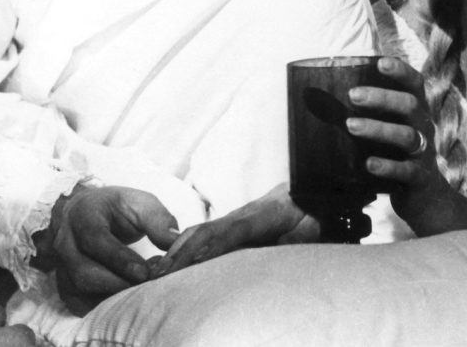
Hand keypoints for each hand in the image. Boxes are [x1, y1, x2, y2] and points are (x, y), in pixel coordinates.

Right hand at [34, 185, 179, 314]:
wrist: (87, 213)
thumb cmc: (117, 208)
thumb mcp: (140, 203)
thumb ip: (158, 221)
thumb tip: (177, 243)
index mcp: (83, 216)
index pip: (95, 239)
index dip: (119, 258)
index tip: (144, 272)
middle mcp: (65, 243)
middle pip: (85, 272)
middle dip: (118, 283)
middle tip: (148, 284)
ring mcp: (62, 267)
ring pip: (81, 292)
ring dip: (113, 295)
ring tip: (142, 287)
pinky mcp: (66, 286)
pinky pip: (81, 304)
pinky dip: (104, 305)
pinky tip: (127, 296)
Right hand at [150, 184, 317, 276]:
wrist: (303, 192)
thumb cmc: (306, 211)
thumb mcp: (309, 226)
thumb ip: (295, 238)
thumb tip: (279, 248)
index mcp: (260, 215)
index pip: (231, 231)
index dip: (211, 246)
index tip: (192, 263)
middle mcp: (240, 215)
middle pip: (205, 232)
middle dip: (182, 253)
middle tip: (161, 275)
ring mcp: (232, 218)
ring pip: (198, 232)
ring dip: (177, 251)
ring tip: (157, 273)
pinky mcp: (229, 224)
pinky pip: (202, 234)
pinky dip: (182, 247)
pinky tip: (168, 263)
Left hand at [346, 57, 466, 235]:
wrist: (427, 200)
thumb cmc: (398, 157)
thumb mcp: (391, 132)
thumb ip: (372, 116)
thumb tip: (327, 99)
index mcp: (417, 113)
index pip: (415, 84)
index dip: (401, 71)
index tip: (380, 63)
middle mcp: (424, 128)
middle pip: (410, 106)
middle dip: (382, 98)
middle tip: (353, 95)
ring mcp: (424, 154)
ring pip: (407, 137)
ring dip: (379, 129)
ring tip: (351, 127)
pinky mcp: (420, 178)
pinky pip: (406, 171)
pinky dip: (387, 166)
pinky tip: (368, 164)